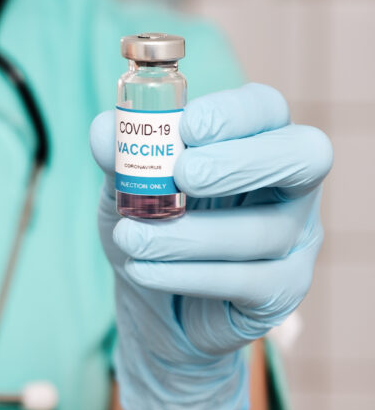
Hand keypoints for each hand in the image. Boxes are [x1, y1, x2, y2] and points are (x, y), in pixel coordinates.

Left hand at [89, 83, 331, 409]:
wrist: (152, 301)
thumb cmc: (149, 226)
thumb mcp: (122, 189)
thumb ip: (118, 157)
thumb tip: (106, 130)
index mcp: (253, 138)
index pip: (265, 108)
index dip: (234, 113)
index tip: (187, 126)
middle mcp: (290, 182)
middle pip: (303, 157)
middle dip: (241, 163)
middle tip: (184, 174)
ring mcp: (296, 236)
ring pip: (263, 231)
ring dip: (187, 235)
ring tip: (129, 239)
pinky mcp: (284, 288)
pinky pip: (249, 280)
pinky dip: (188, 275)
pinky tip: (142, 270)